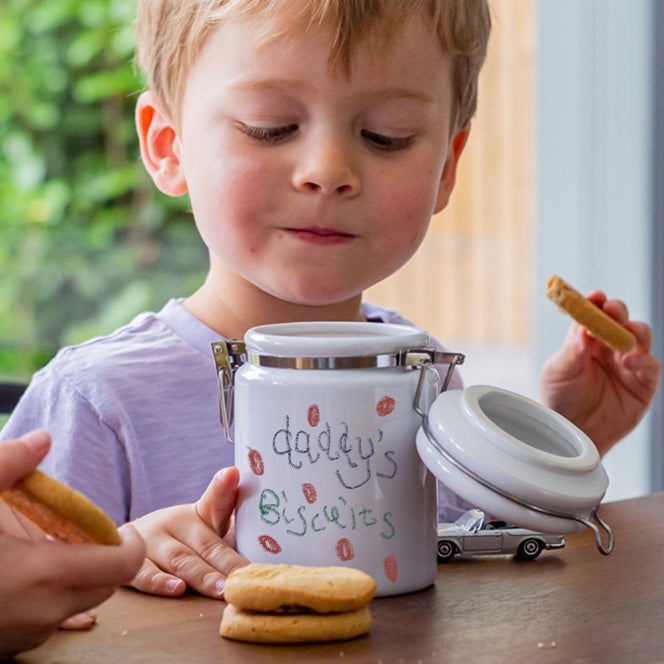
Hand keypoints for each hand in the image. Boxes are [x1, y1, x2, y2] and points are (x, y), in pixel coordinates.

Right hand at [0, 431, 145, 657]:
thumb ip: (8, 464)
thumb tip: (42, 438)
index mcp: (44, 575)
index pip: (123, 566)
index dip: (131, 545)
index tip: (120, 528)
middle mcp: (43, 613)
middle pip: (106, 585)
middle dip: (104, 558)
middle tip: (78, 533)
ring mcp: (24, 636)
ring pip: (78, 605)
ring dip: (77, 577)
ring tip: (46, 550)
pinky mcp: (6, 649)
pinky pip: (47, 622)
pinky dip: (50, 597)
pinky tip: (19, 575)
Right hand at [126, 467, 248, 598]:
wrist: (126, 544)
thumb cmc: (182, 541)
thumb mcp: (207, 528)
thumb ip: (232, 527)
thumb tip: (265, 527)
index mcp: (198, 514)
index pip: (215, 500)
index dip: (224, 487)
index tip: (232, 473)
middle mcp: (175, 524)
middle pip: (206, 544)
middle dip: (226, 561)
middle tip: (246, 575)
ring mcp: (152, 543)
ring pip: (179, 560)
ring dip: (202, 576)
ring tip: (222, 589)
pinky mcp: (131, 564)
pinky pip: (145, 574)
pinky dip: (160, 583)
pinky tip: (176, 589)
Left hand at [539, 292, 660, 455]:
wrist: (572, 434)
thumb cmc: (559, 399)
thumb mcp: (557, 373)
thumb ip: (571, 351)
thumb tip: (583, 329)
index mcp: (585, 339)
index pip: (592, 314)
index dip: (595, 302)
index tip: (595, 296)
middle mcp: (609, 347)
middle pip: (620, 320)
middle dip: (618, 311)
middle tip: (612, 308)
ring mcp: (628, 363)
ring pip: (640, 337)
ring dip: (635, 331)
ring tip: (626, 332)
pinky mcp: (643, 384)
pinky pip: (650, 366)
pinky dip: (645, 359)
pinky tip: (633, 359)